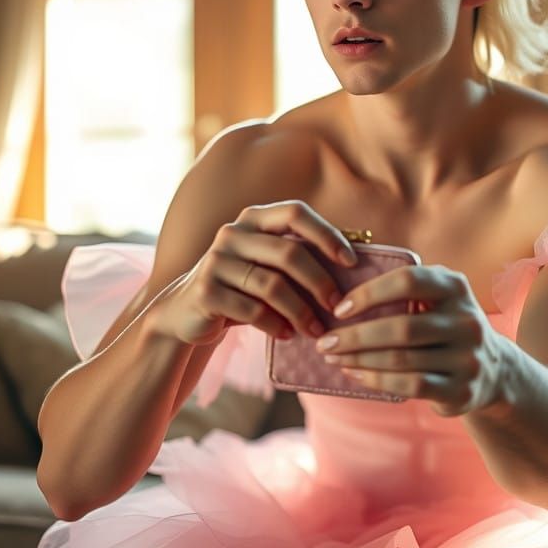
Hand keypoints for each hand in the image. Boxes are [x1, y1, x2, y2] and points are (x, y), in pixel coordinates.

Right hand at [149, 201, 356, 346]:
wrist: (187, 312)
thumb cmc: (243, 287)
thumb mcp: (268, 264)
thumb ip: (300, 254)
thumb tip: (360, 254)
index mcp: (253, 218)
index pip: (295, 213)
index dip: (327, 234)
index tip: (352, 262)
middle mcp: (232, 233)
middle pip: (288, 253)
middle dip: (319, 282)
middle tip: (338, 306)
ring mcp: (215, 261)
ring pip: (271, 285)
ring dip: (301, 312)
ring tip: (316, 330)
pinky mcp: (205, 292)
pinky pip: (250, 309)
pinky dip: (275, 324)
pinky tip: (287, 335)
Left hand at [315, 264, 508, 416]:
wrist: (494, 371)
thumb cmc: (445, 327)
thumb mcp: (438, 298)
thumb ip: (405, 289)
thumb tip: (340, 295)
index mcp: (456, 287)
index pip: (408, 281)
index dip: (370, 293)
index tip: (339, 309)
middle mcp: (466, 320)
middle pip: (401, 326)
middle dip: (355, 336)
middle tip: (325, 342)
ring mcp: (467, 358)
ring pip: (401, 359)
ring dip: (359, 359)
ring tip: (333, 358)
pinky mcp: (460, 390)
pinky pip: (410, 385)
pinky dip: (376, 380)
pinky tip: (355, 374)